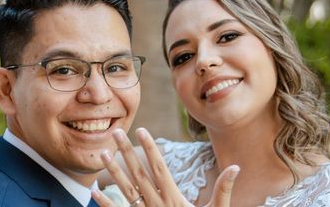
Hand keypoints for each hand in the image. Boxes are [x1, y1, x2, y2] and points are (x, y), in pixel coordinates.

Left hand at [91, 128, 238, 206]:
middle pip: (139, 174)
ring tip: (102, 154)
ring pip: (126, 190)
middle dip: (126, 152)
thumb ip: (224, 189)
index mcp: (174, 198)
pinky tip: (93, 191)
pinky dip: (105, 203)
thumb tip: (236, 167)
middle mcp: (157, 205)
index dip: (150, 148)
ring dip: (113, 172)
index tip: (141, 130)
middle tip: (116, 132)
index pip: (159, 167)